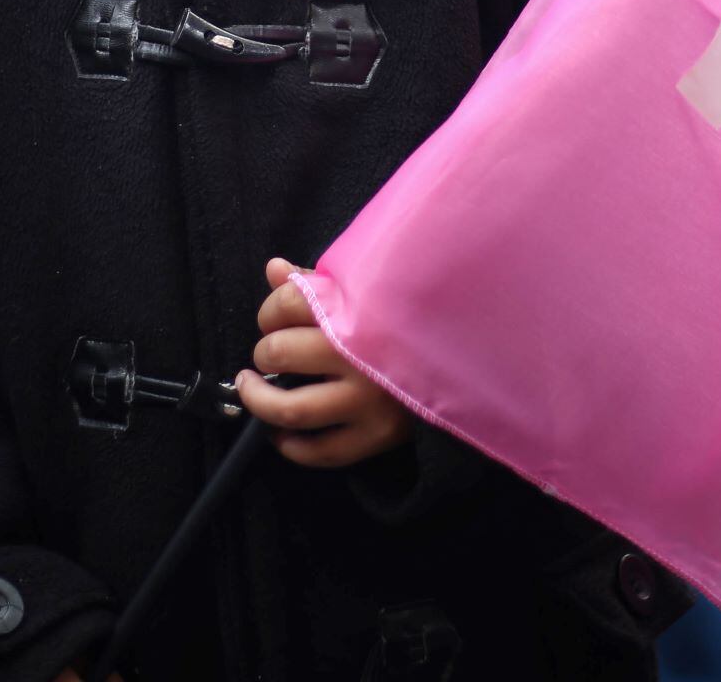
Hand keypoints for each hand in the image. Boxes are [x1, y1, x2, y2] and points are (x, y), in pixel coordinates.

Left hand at [238, 257, 412, 469]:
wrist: (465, 359)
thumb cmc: (406, 321)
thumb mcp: (368, 291)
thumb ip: (317, 281)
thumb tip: (273, 268)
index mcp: (359, 307)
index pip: (289, 301)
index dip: (270, 309)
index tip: (274, 318)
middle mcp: (361, 353)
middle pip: (281, 351)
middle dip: (265, 351)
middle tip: (270, 353)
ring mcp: (369, 400)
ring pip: (291, 408)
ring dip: (259, 399)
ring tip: (254, 388)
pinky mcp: (378, 436)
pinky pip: (320, 451)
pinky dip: (289, 445)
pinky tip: (281, 432)